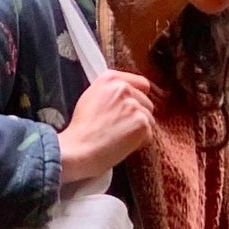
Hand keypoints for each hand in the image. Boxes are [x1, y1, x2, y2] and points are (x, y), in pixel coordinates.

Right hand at [56, 70, 160, 186]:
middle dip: (138, 117)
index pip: (142, 84)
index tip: (132, 109)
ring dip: (139, 131)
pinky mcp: (141, 123)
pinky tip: (122, 144)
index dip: (139, 98)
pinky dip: (139, 143)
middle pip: (147, 103)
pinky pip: (149, 135)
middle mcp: (124, 88)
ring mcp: (134, 105)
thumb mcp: (91, 97)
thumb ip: (111, 92)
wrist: (80, 150)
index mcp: (111, 79)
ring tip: (118, 137)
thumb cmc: (82, 130)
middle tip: (119, 128)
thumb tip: (126, 98)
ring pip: (149, 120)